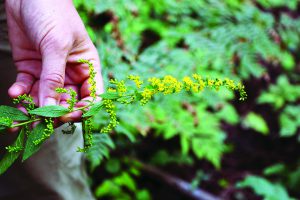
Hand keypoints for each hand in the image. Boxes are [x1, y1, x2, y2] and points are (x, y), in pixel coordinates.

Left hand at [5, 0, 102, 121]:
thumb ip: (54, 77)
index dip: (81, 111)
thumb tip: (50, 108)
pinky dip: (20, 93)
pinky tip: (15, 93)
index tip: (65, 117)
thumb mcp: (56, 45)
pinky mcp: (31, 69)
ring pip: (45, 98)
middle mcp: (71, 73)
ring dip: (33, 109)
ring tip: (20, 117)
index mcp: (87, 67)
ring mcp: (50, 72)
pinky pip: (28, 87)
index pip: (91, 97)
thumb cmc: (53, 13)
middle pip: (66, 102)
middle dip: (53, 113)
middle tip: (39, 121)